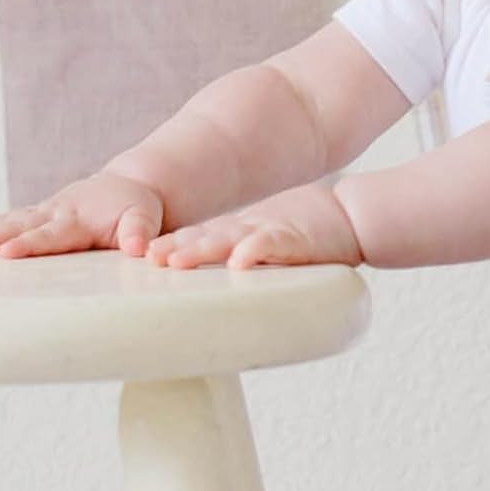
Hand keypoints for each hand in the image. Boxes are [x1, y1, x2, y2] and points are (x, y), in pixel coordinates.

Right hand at [0, 172, 164, 258]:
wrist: (127, 186)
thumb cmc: (135, 208)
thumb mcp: (145, 218)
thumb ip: (140, 232)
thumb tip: (138, 248)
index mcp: (79, 218)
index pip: (50, 235)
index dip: (29, 244)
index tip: (6, 253)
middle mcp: (55, 212)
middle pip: (19, 225)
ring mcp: (43, 212)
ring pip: (7, 220)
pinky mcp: (36, 215)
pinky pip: (6, 220)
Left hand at [145, 183, 362, 270]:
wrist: (348, 215)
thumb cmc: (305, 233)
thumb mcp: (263, 242)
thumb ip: (237, 255)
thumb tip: (207, 275)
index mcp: (238, 233)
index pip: (197, 238)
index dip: (170, 245)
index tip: (140, 257)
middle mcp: (246, 231)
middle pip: (204, 237)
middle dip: (174, 247)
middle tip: (148, 258)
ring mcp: (269, 232)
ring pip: (229, 240)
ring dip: (201, 250)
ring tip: (176, 260)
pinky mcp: (295, 239)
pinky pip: (271, 245)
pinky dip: (254, 251)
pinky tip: (239, 261)